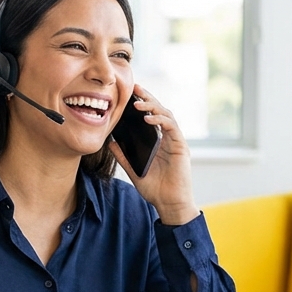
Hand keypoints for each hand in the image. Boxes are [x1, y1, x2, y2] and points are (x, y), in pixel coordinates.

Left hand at [110, 84, 198, 225]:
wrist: (169, 204)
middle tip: (135, 88)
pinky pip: (171, 127)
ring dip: (152, 107)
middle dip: (147, 98)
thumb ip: (124, 156)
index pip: (150, 117)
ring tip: (138, 103)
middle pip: (159, 111)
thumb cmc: (155, 189)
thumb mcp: (134, 170)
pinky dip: (160, 120)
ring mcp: (175, 141)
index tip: (129, 94)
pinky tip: (148, 119)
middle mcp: (168, 138)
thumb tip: (111, 143)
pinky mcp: (181, 146)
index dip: (142, 104)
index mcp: (158, 142)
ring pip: (166, 115)